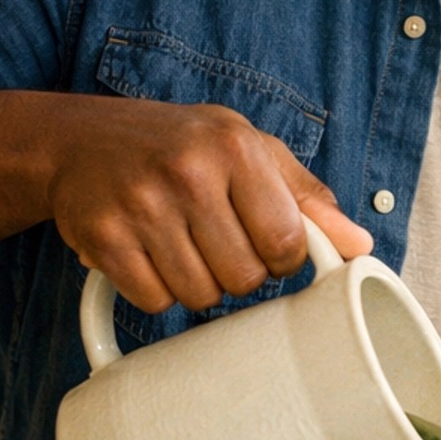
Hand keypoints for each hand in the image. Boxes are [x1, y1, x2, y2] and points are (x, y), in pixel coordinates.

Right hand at [0, 90, 371, 311]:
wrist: (81, 138)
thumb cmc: (182, 146)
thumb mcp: (250, 150)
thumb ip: (308, 198)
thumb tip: (359, 246)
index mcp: (236, 149)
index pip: (287, 242)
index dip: (284, 258)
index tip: (268, 245)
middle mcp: (188, 174)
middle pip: (244, 278)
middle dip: (239, 271)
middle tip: (218, 240)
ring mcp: (141, 207)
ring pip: (200, 296)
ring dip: (199, 284)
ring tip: (183, 244)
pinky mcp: (104, 239)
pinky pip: (154, 301)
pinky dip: (158, 290)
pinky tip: (151, 254)